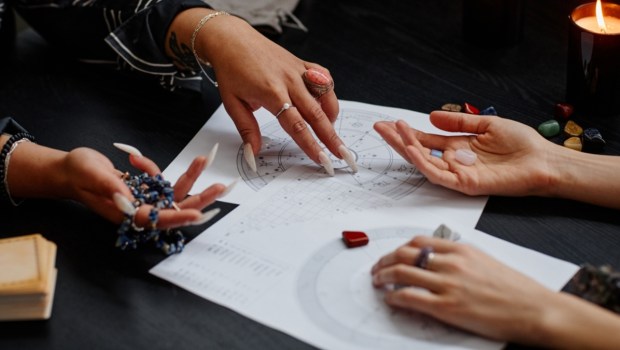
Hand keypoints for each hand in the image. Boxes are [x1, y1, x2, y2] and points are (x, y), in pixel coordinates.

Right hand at [62, 146, 225, 228]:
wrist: (69, 170)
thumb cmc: (77, 174)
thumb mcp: (91, 176)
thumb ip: (110, 186)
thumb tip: (128, 196)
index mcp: (126, 214)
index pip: (158, 220)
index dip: (179, 218)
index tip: (199, 214)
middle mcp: (139, 210)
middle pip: (176, 209)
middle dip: (199, 199)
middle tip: (220, 188)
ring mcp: (144, 200)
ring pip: (174, 193)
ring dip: (189, 177)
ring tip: (203, 160)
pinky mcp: (145, 189)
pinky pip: (161, 181)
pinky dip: (153, 167)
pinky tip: (133, 157)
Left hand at [209, 16, 345, 166]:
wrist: (232, 39)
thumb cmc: (231, 69)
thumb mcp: (231, 103)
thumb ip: (246, 129)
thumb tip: (254, 154)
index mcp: (271, 93)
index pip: (296, 125)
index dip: (310, 144)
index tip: (321, 159)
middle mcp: (289, 81)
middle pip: (316, 114)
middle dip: (331, 137)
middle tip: (343, 155)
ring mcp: (298, 71)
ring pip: (325, 96)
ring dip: (332, 116)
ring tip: (331, 133)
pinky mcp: (302, 64)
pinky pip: (324, 77)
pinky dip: (329, 93)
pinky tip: (327, 106)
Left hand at [371, 235, 554, 342]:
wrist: (535, 310)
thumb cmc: (515, 289)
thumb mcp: (484, 261)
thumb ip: (458, 258)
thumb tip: (435, 260)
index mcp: (461, 249)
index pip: (419, 241)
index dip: (399, 248)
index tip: (392, 255)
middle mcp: (451, 263)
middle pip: (405, 254)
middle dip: (385, 261)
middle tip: (377, 268)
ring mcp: (448, 284)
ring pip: (402, 273)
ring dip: (384, 277)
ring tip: (378, 282)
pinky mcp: (447, 307)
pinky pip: (410, 297)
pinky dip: (394, 297)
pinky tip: (390, 299)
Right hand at [374, 111, 554, 195]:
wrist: (544, 161)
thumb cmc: (522, 145)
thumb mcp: (487, 124)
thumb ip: (458, 122)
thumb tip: (431, 115)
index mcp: (458, 147)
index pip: (426, 141)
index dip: (407, 133)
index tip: (390, 122)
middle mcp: (454, 162)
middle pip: (419, 152)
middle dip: (398, 140)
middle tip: (380, 127)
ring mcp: (458, 174)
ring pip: (423, 164)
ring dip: (406, 148)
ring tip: (393, 132)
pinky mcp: (465, 184)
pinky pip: (438, 175)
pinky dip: (423, 163)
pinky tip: (412, 148)